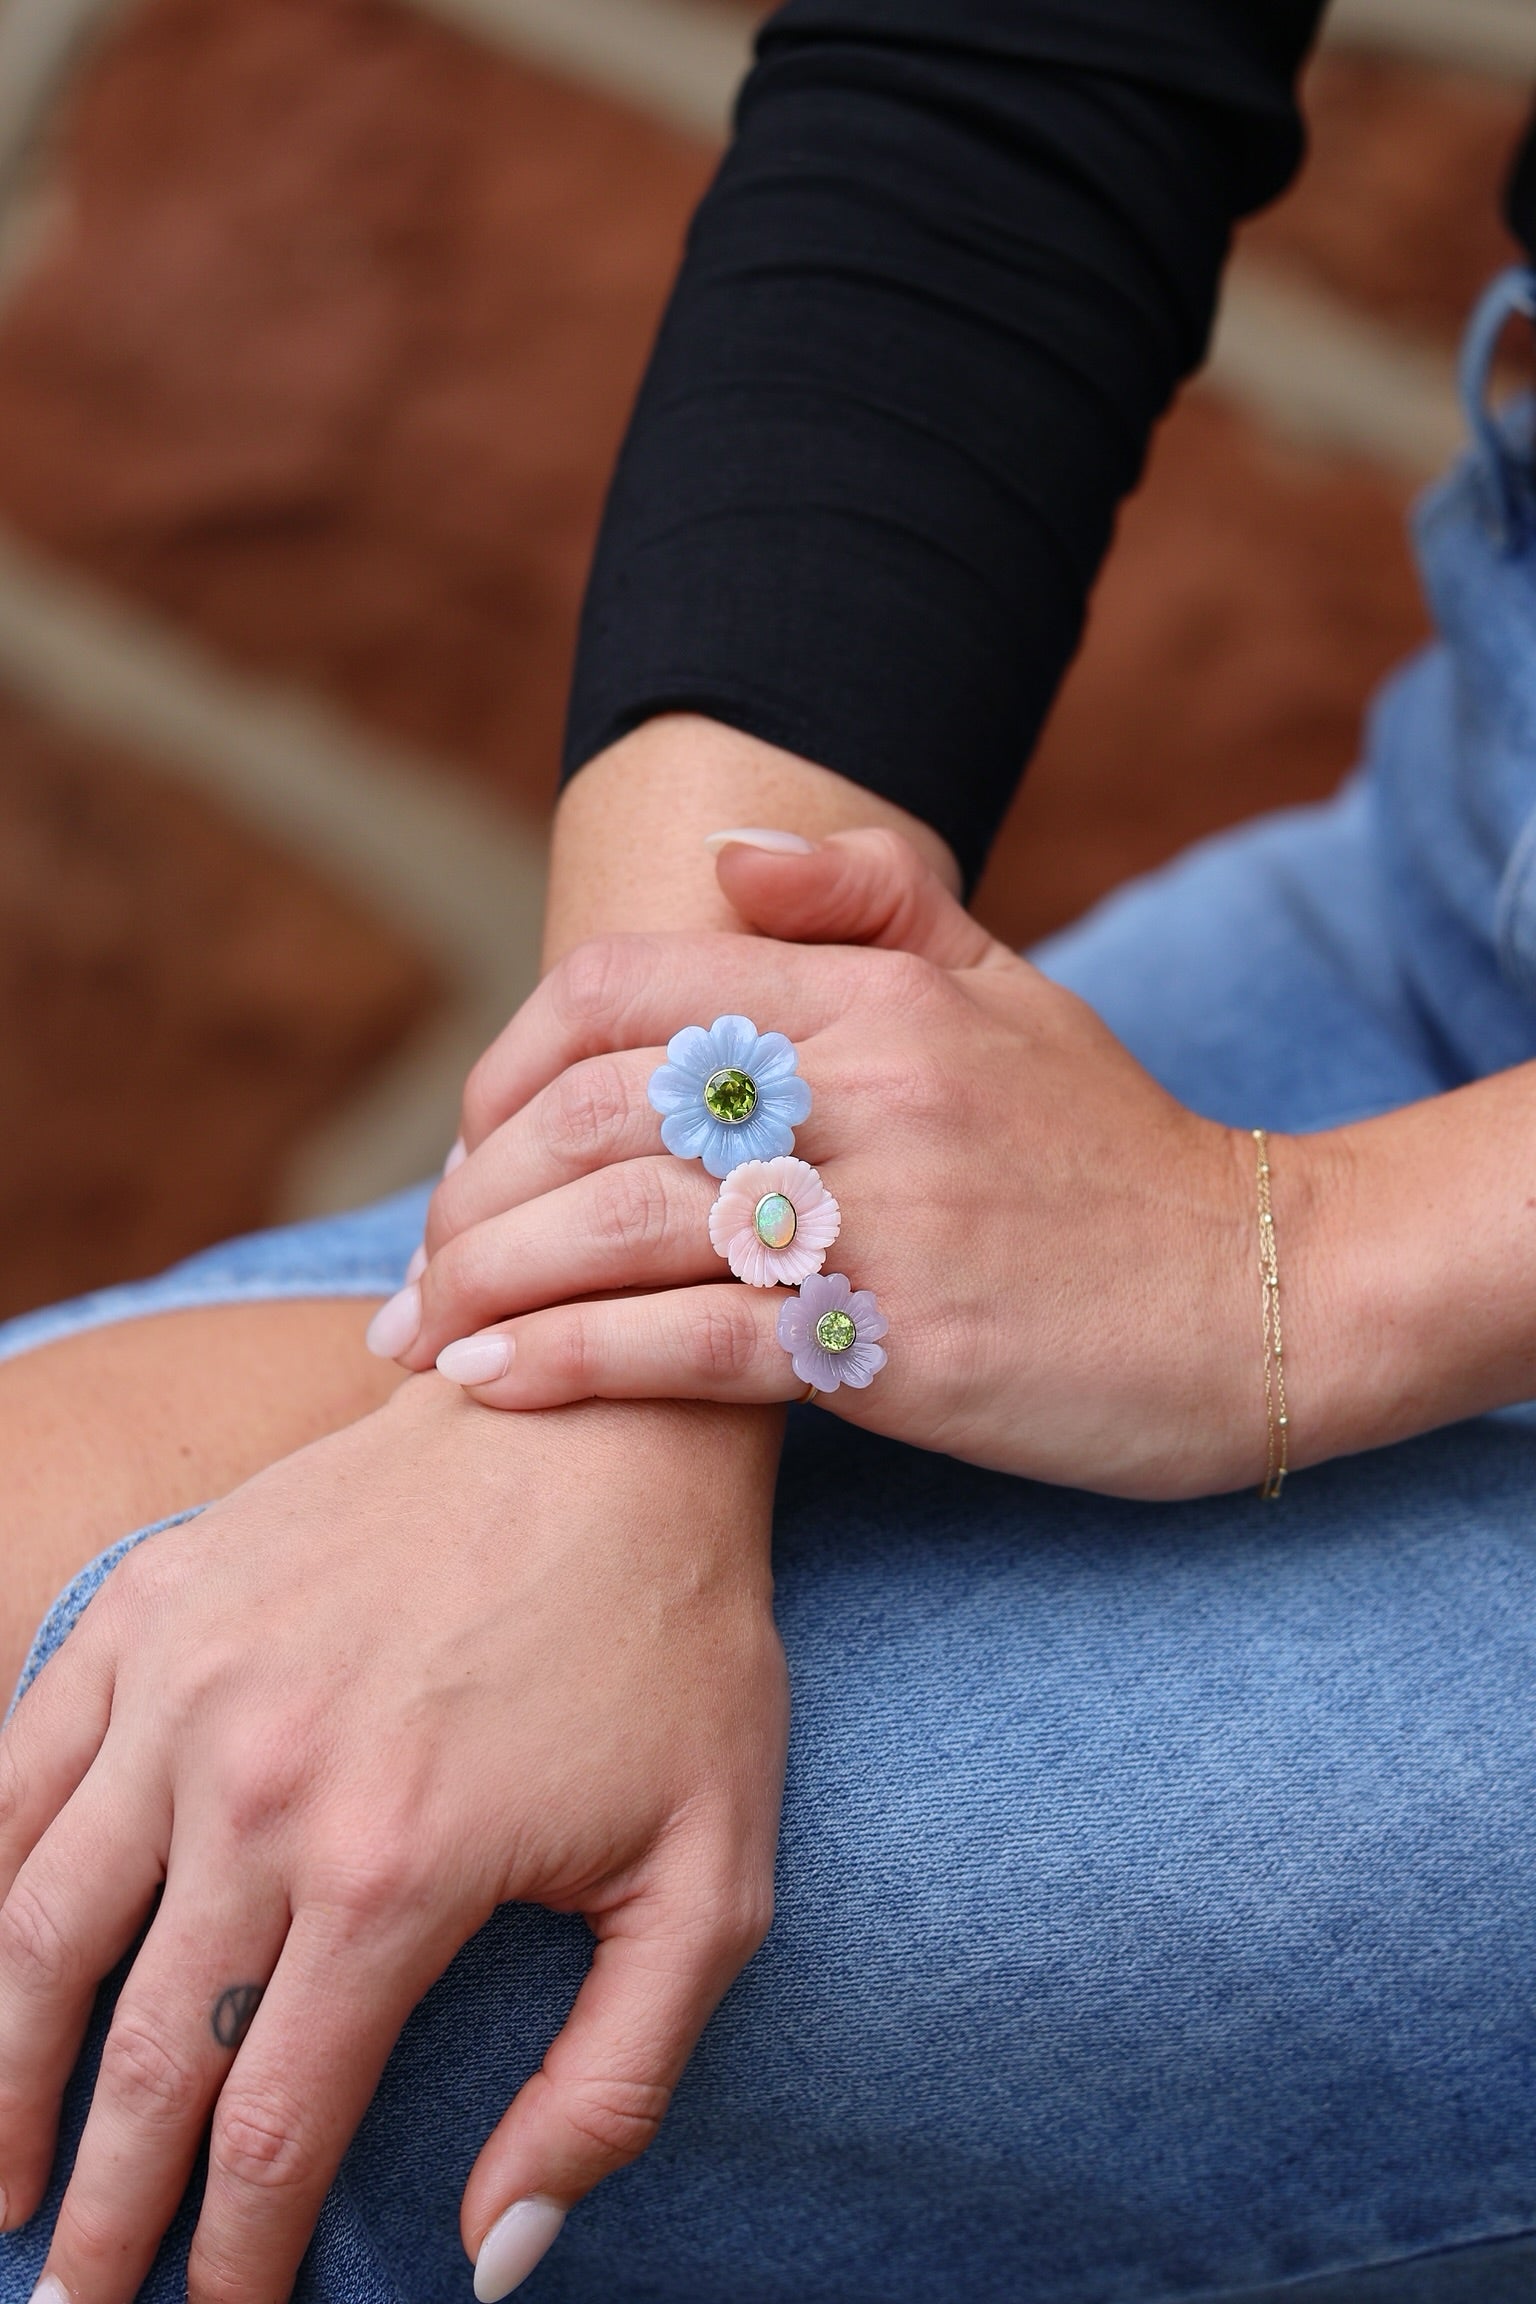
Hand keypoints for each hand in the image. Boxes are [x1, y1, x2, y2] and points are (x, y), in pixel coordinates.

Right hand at [0, 1380, 785, 2302]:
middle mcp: (260, 1785)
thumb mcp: (711, 1876)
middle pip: (135, 2062)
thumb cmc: (673, 1644)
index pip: (270, 2134)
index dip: (229, 2263)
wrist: (607, 1418)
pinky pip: (18, 1772)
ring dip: (1, 2079)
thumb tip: (492, 2260)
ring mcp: (186, 1684)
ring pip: (37, 1932)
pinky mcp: (152, 1602)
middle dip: (92, 2213)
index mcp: (395, 1871)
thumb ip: (613, 2082)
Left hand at [397, 830, 1330, 1498]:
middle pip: (592, 1111)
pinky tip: (489, 1385)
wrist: (1259, 1293)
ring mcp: (880, 1219)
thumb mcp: (1008, 988)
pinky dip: (572, 1363)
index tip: (472, 1145)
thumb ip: (871, 901)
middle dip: (472, 1193)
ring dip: (488, 1283)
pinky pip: (691, 1347)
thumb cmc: (1110, 1149)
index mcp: (876, 994)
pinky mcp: (895, 1347)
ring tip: (415, 1337)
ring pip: (621, 1227)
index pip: (624, 991)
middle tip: (421, 1266)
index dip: (511, 1062)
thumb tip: (725, 852)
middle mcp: (866, 1089)